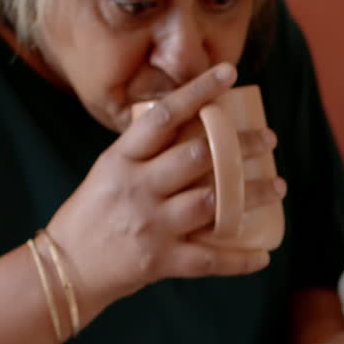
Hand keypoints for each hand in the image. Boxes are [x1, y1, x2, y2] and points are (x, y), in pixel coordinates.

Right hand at [47, 64, 286, 310]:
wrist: (65, 269)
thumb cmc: (91, 215)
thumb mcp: (108, 172)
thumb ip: (144, 155)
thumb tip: (193, 131)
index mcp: (121, 160)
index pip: (163, 116)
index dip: (198, 91)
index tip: (229, 74)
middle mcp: (137, 188)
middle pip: (199, 157)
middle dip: (240, 146)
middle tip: (269, 141)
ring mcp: (150, 225)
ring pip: (214, 203)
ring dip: (252, 195)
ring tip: (278, 187)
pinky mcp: (159, 261)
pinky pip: (209, 259)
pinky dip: (239, 260)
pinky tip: (263, 255)